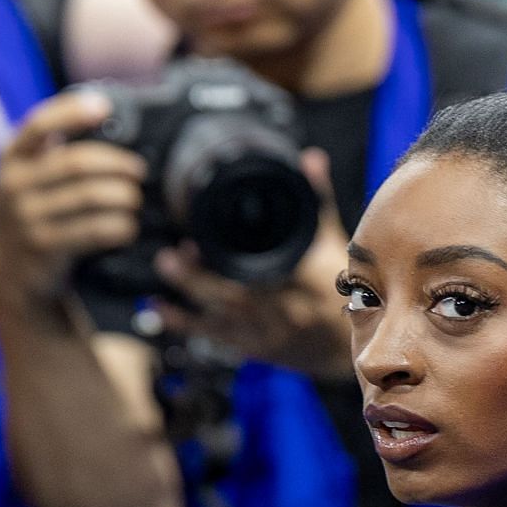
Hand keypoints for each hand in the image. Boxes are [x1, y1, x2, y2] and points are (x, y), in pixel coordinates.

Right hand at [0, 91, 145, 304]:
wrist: (14, 268)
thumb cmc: (36, 209)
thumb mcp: (30, 176)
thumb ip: (55, 150)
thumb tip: (106, 116)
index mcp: (11, 157)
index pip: (39, 125)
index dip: (72, 112)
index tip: (105, 107)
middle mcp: (12, 184)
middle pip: (77, 163)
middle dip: (117, 164)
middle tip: (137, 170)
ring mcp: (26, 217)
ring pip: (90, 197)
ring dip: (124, 196)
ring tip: (134, 199)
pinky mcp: (44, 246)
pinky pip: (94, 230)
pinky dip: (119, 226)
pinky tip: (128, 226)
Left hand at [152, 151, 352, 378]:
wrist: (346, 344)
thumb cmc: (345, 291)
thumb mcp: (333, 240)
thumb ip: (317, 198)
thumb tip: (309, 159)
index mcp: (309, 281)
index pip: (276, 267)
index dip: (242, 256)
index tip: (208, 239)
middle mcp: (287, 309)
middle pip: (239, 297)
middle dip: (201, 278)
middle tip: (172, 255)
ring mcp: (268, 331)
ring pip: (224, 316)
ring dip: (191, 293)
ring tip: (166, 267)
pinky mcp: (254, 346)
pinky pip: (216, 336)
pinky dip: (185, 322)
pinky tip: (161, 306)